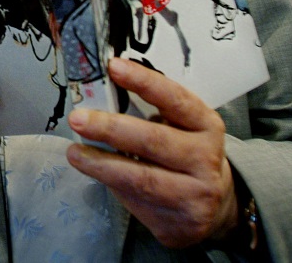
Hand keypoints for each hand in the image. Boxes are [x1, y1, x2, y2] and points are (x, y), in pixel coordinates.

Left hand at [66, 57, 238, 247]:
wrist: (216, 207)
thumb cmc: (186, 154)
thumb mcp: (180, 128)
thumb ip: (150, 112)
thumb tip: (99, 94)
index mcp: (206, 125)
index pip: (175, 99)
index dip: (144, 82)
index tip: (113, 67)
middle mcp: (206, 159)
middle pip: (155, 141)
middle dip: (111, 129)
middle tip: (78, 118)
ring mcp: (197, 195)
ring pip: (143, 179)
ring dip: (102, 164)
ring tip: (75, 152)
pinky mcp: (182, 224)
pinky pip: (139, 203)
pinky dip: (112, 186)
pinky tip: (94, 173)